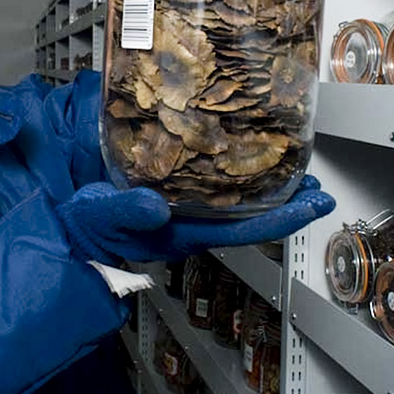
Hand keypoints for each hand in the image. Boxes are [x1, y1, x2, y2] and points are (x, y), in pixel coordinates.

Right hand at [56, 175, 333, 263]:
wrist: (73, 227)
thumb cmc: (88, 225)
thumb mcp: (101, 215)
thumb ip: (126, 211)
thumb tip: (157, 206)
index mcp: (181, 234)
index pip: (243, 229)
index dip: (282, 217)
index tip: (314, 203)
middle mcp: (193, 227)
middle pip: (253, 218)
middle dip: (289, 202)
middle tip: (320, 184)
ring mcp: (188, 216)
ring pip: (241, 206)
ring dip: (272, 189)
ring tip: (298, 168)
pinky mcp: (179, 201)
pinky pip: (221, 192)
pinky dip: (243, 176)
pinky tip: (249, 159)